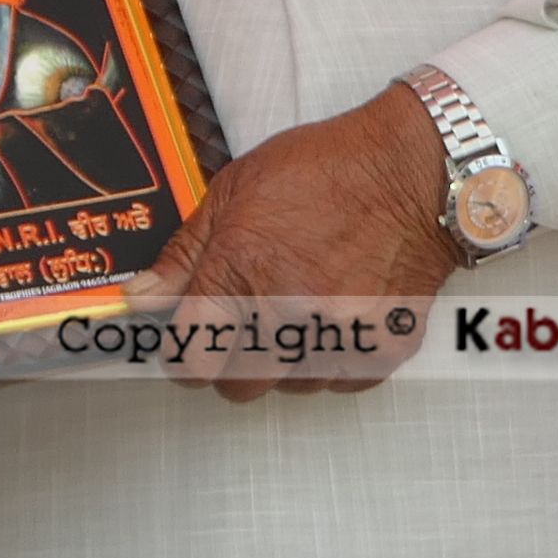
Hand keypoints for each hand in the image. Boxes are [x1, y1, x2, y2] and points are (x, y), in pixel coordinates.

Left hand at [142, 86, 456, 399]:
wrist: (413, 172)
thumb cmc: (328, 170)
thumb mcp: (235, 191)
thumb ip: (185, 254)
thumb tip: (143, 298)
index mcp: (239, 274)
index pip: (190, 360)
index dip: (184, 354)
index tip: (191, 343)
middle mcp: (286, 314)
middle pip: (236, 386)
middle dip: (233, 361)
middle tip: (247, 321)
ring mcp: (336, 337)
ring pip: (288, 387)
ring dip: (286, 360)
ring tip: (302, 304)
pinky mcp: (379, 350)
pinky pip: (337, 381)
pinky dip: (333, 358)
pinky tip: (337, 312)